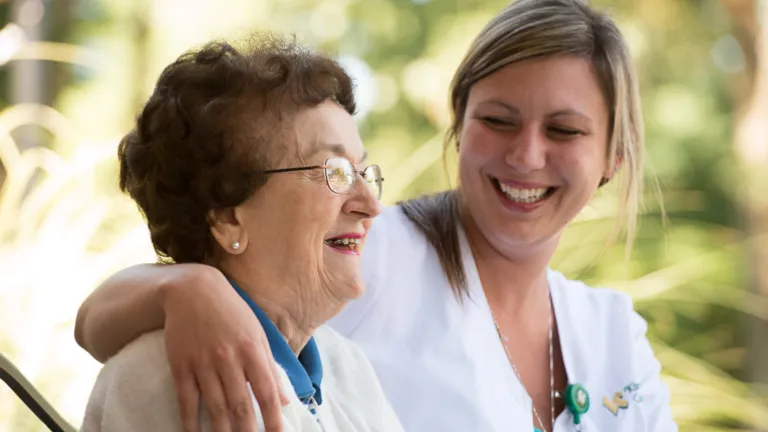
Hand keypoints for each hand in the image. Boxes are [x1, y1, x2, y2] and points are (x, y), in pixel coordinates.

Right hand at [161, 265, 288, 431]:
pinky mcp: (181, 365)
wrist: (192, 290)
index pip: (266, 391)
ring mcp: (203, 362)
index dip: (273, 418)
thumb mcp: (257, 333)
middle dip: (248, 431)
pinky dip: (191, 421)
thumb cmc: (231, 311)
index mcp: (252, 349)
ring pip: (215, 406)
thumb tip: (284, 400)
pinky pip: (186, 400)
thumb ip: (270, 367)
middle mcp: (228, 358)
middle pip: (240, 404)